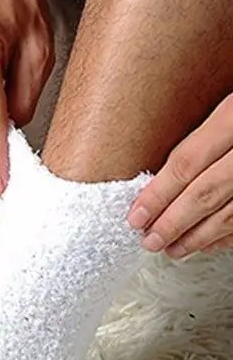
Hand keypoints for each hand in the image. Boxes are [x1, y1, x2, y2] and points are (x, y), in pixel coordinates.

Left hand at [128, 94, 232, 256]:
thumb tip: (157, 183)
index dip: (157, 195)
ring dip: (197, 237)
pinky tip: (206, 243)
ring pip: (229, 215)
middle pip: (205, 194)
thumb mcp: (227, 110)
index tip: (136, 216)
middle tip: (150, 240)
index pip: (185, 164)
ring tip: (172, 248)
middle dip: (172, 223)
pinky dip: (224, 236)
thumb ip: (197, 142)